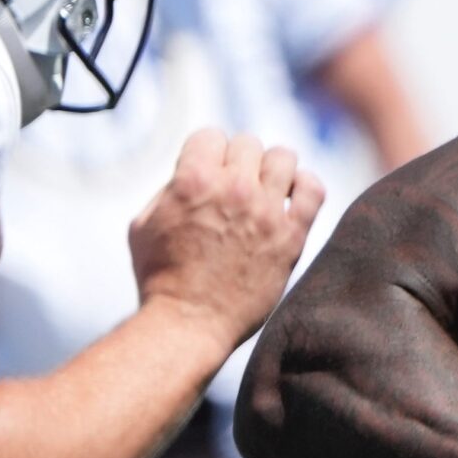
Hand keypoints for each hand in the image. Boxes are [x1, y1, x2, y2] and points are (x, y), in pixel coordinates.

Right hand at [131, 128, 325, 350]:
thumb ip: (170, 188)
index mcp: (193, 180)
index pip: (211, 135)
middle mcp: (233, 189)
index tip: (208, 174)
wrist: (189, 323)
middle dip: (238, 161)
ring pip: (284, 157)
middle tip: (233, 188)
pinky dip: (305, 185)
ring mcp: (266, 212)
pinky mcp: (291, 236)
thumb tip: (194, 169)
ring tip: (264, 189)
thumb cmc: (159, 277)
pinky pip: (314, 190)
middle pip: (248, 144)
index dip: (207, 153)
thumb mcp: (144, 222)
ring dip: (273, 168)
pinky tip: (292, 197)